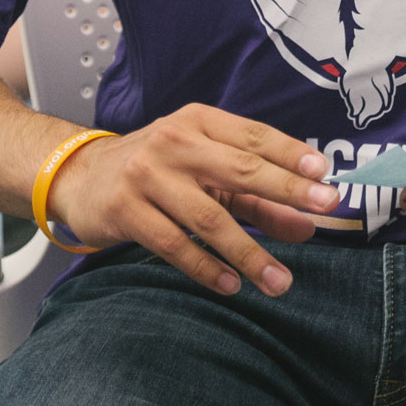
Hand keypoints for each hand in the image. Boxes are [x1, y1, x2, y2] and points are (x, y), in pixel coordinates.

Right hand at [45, 103, 340, 297]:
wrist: (80, 175)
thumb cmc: (157, 167)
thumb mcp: (205, 168)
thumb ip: (256, 196)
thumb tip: (307, 223)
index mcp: (200, 121)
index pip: (255, 135)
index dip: (291, 154)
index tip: (324, 174)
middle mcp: (176, 142)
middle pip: (241, 169)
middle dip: (287, 190)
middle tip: (324, 209)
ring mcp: (148, 176)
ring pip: (210, 218)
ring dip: (249, 253)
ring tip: (280, 280)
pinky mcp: (125, 211)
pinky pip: (174, 245)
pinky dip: (206, 267)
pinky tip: (231, 284)